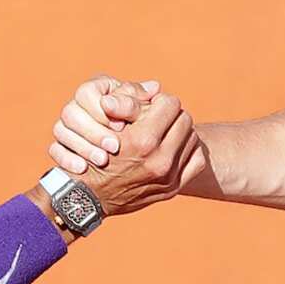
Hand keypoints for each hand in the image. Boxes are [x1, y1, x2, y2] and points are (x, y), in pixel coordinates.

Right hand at [49, 75, 198, 214]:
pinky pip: (196, 159)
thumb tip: (156, 87)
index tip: (151, 105)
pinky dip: (188, 150)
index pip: (171, 104)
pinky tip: (173, 147)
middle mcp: (160, 161)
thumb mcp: (106, 126)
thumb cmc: (93, 155)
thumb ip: (130, 104)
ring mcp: (168, 177)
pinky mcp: (173, 189)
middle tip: (158, 117)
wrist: (88, 197)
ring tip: (163, 132)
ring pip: (192, 138)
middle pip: (185, 120)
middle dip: (171, 115)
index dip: (160, 100)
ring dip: (180, 131)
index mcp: (143, 141)